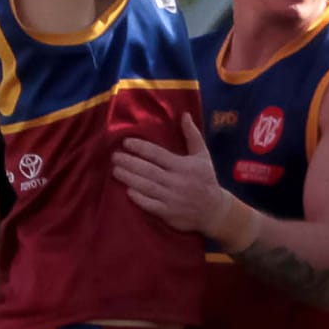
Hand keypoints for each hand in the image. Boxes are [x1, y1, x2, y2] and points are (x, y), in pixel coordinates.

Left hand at [112, 117, 245, 240]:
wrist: (214, 211)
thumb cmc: (206, 179)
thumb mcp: (203, 155)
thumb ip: (192, 135)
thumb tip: (185, 115)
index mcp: (183, 166)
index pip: (157, 154)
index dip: (140, 148)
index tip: (126, 142)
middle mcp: (176, 181)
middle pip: (148, 170)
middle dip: (129, 163)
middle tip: (115, 156)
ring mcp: (171, 198)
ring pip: (146, 186)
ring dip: (129, 178)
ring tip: (115, 170)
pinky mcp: (168, 213)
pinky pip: (149, 205)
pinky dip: (138, 197)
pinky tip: (127, 190)